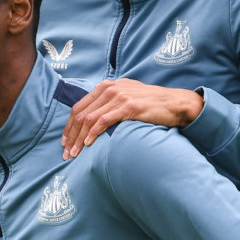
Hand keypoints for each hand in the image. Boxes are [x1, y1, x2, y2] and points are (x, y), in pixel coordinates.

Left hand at [61, 79, 203, 158]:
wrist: (175, 103)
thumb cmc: (151, 105)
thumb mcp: (127, 98)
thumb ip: (110, 104)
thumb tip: (93, 120)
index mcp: (107, 86)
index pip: (80, 106)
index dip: (69, 125)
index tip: (65, 141)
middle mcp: (110, 88)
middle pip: (81, 113)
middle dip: (70, 135)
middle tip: (65, 152)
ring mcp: (119, 96)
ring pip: (89, 118)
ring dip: (79, 138)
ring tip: (74, 153)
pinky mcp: (128, 106)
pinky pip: (103, 121)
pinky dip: (93, 133)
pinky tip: (88, 144)